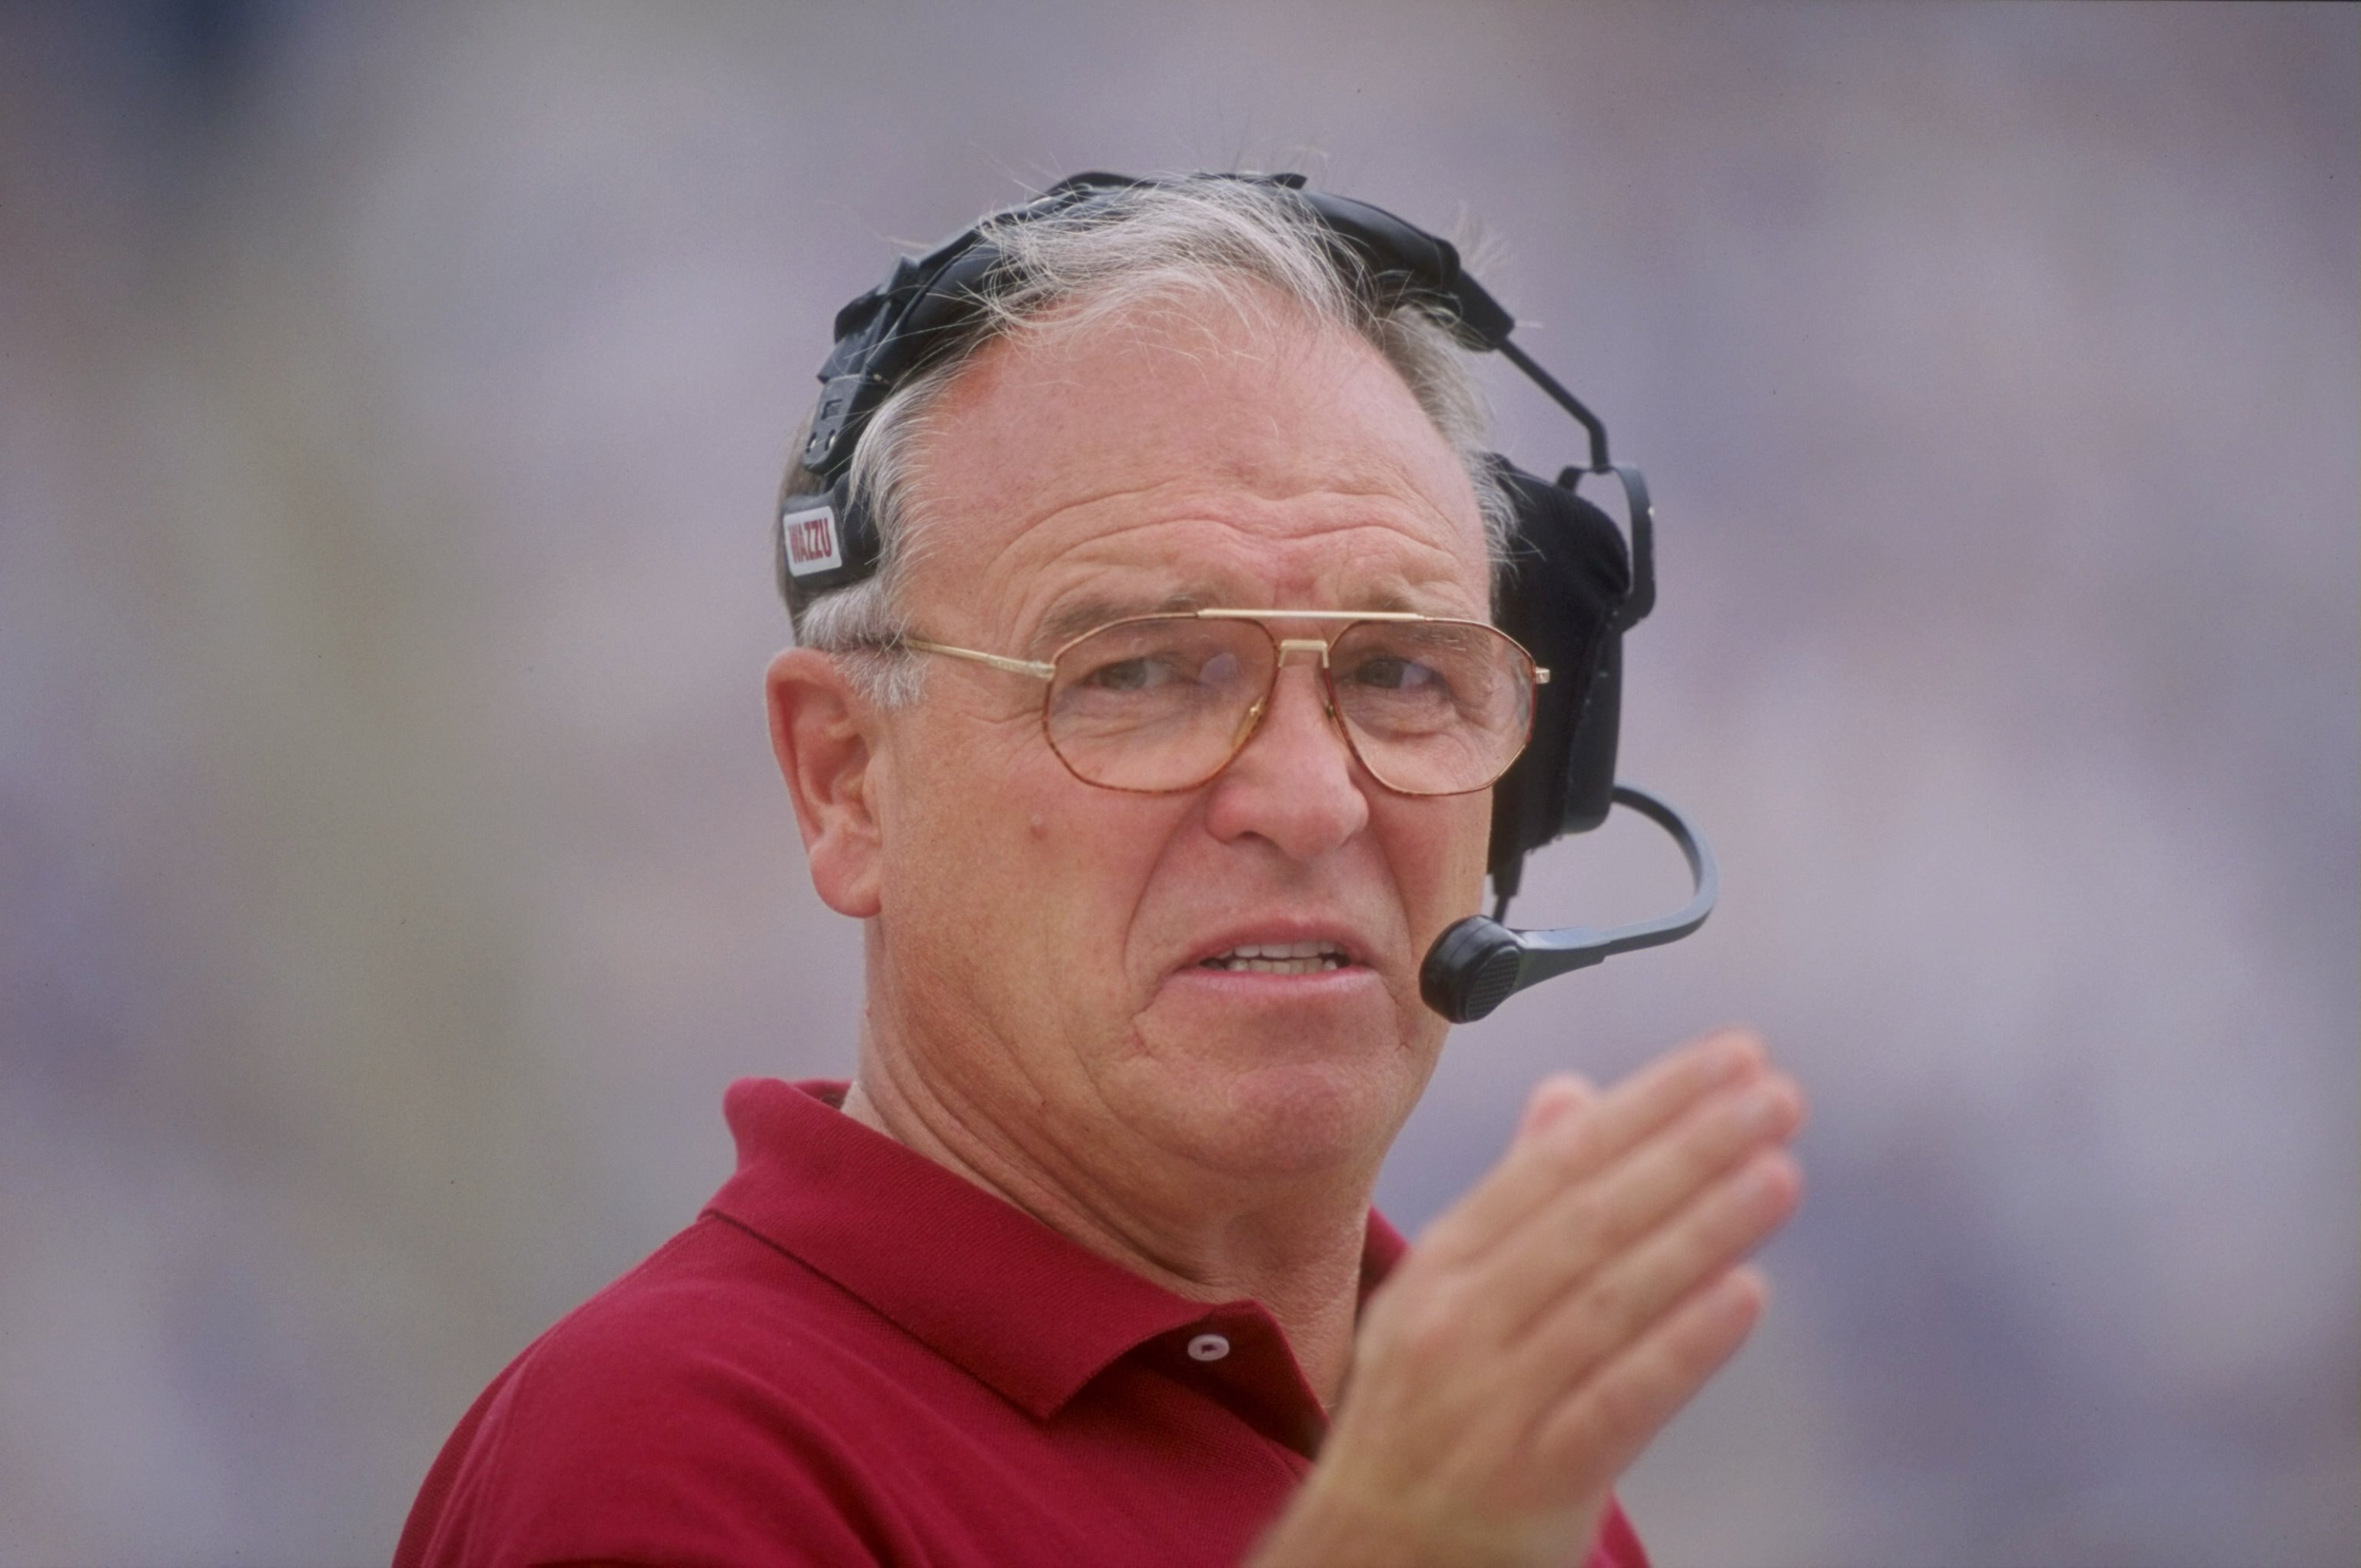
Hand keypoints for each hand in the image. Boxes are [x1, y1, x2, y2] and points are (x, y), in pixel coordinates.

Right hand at [1254, 1030, 1804, 1567]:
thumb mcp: (1441, 1297)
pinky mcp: (1533, 1481)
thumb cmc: (1420, 1423)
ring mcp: (1492, 1402)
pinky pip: (1619, 1400)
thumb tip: (1571, 1094)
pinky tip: (1745, 1296)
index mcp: (1442, 1268)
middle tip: (1772, 1097)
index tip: (1727, 1059)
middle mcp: (1459, 1323)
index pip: (1555, 1164)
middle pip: (1588, 1218)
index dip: (1647, 1104)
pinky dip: (1682, 1345)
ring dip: (1700, 1229)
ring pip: (1610, 1298)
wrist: (1367, 1560)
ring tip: (1778, 1174)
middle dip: (1687, 1147)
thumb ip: (1515, 1198)